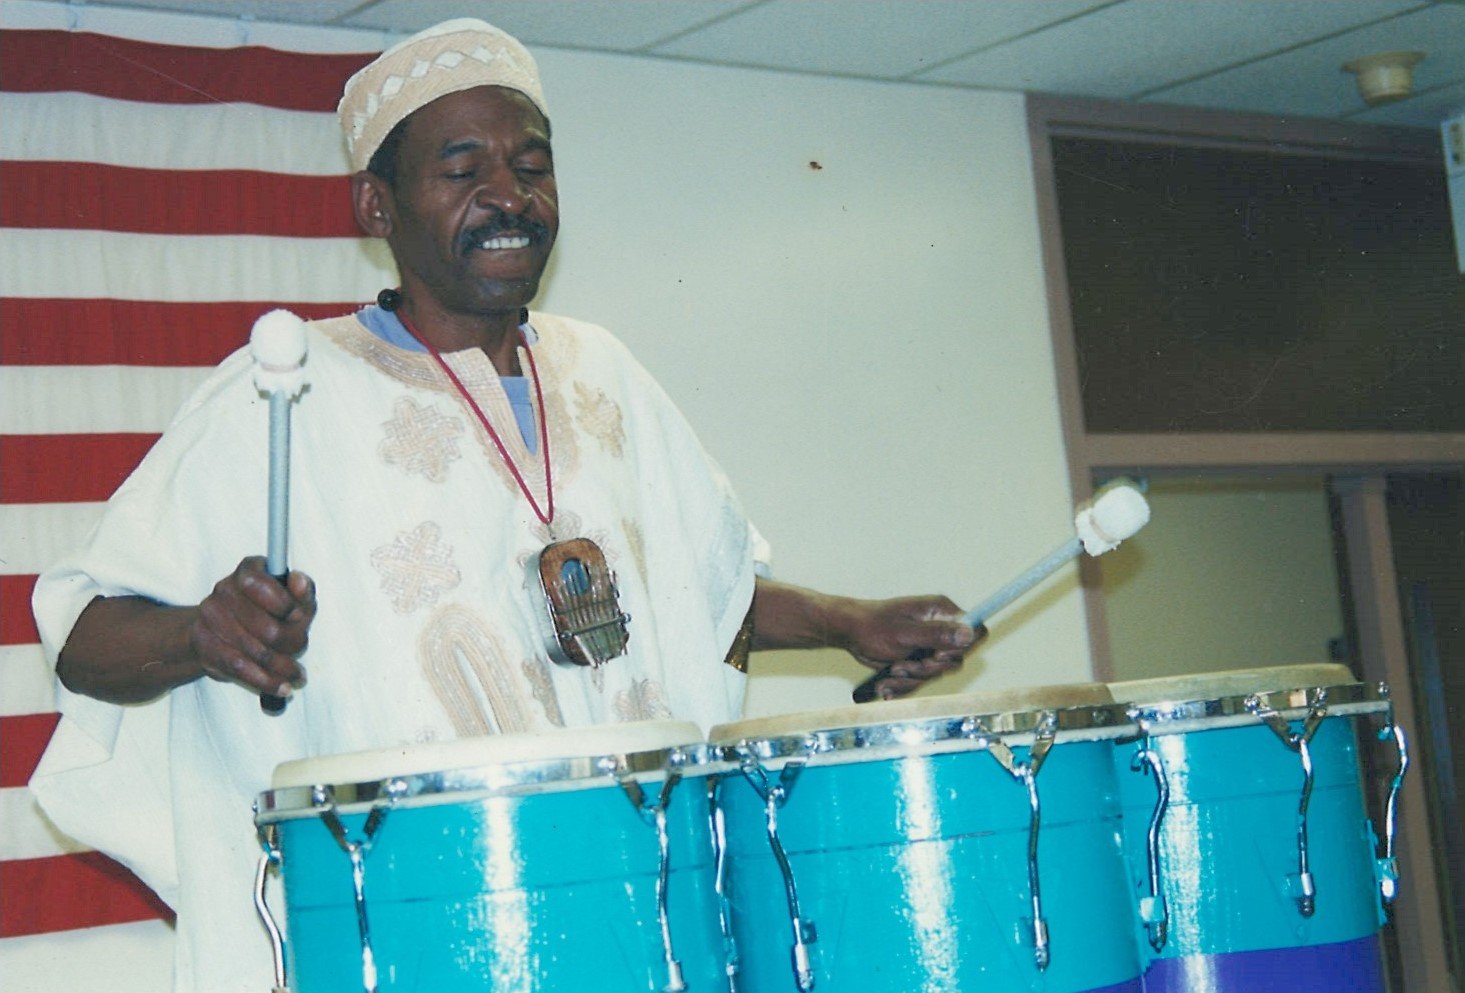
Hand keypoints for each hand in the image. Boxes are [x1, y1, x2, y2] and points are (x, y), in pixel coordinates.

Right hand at [189, 556, 315, 698]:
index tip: (298, 616)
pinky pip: (238, 668)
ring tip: (296, 676)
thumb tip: (299, 581)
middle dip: (291, 644)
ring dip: (281, 668)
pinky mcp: (204, 644)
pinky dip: (264, 681)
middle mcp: (224, 588)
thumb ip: (302, 593)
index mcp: (249, 569)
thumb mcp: (292, 600)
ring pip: (253, 651)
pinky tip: (282, 687)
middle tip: (300, 650)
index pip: (262, 585)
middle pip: (266, 627)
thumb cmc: (267, 610)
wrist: (223, 628)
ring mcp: (210, 616)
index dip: (285, 605)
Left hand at [839, 596, 982, 700]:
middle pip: (955, 660)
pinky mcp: (920, 660)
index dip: (962, 649)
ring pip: (936, 674)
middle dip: (927, 668)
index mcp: (941, 612)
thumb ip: (937, 634)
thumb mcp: (905, 633)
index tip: (937, 654)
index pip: (975, 631)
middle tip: (904, 665)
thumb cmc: (872, 626)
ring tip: (891, 672)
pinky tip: (887, 683)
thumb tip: (969, 634)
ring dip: (912, 679)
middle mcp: (940, 628)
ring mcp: (930, 646)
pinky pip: (922, 681)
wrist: (850, 634)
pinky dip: (904, 685)